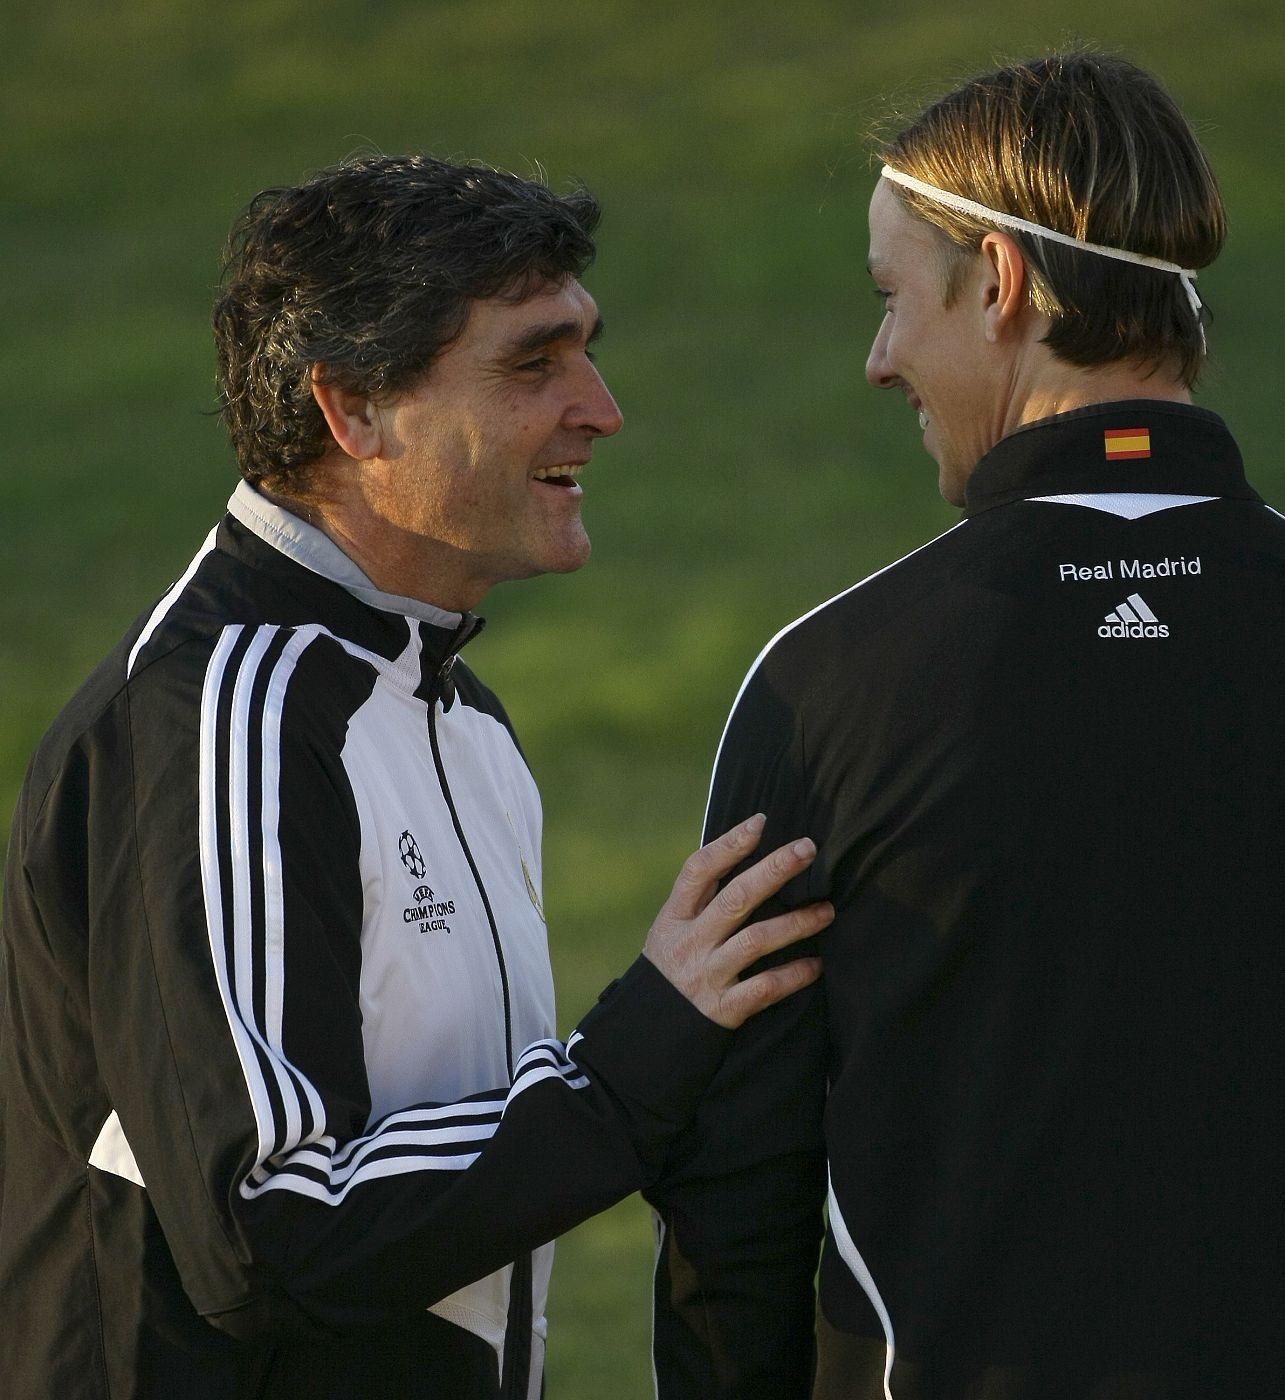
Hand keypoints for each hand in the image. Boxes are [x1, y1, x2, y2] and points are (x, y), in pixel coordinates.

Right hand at [642, 813, 830, 1028]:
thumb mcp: (672, 927)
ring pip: (755, 941)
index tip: (760, 822)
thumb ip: (704, 898)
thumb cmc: (673, 964)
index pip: (698, 871)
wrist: (651, 1028)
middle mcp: (691, 941)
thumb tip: (749, 852)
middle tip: (807, 849)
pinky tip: (817, 964)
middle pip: (735, 899)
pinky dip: (794, 975)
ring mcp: (707, 975)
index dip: (728, 844)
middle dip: (773, 870)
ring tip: (828, 910)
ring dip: (796, 923)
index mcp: (675, 916)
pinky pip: (765, 988)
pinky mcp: (723, 1009)